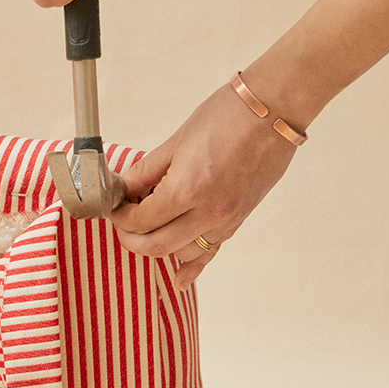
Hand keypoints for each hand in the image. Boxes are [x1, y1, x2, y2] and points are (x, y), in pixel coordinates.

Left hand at [109, 83, 297, 289]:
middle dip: (131, 238)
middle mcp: (207, 213)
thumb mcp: (176, 142)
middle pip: (156, 245)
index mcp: (186, 191)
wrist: (274, 111)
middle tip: (123, 222)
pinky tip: (179, 277)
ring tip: (147, 229)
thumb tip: (123, 188)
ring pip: (181, 253)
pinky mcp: (238, 220)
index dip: (120, 216)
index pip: (140, 221)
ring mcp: (225, 220)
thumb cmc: (229, 116)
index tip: (115, 207)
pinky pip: (211, 252)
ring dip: (159, 247)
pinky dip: (192, 266)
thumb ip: (146, 172)